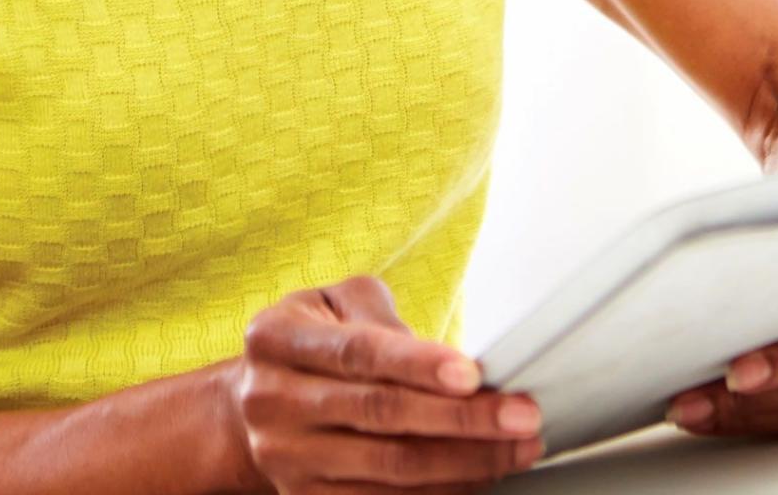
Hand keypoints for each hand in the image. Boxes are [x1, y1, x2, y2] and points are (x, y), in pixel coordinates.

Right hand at [229, 277, 541, 491]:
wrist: (255, 402)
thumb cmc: (315, 339)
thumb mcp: (337, 301)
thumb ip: (384, 320)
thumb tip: (449, 362)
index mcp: (278, 340)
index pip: (359, 353)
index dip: (418, 365)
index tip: (473, 375)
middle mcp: (273, 401)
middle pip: (381, 415)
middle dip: (462, 418)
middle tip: (522, 416)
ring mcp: (286, 457)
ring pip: (388, 468)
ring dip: (463, 461)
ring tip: (516, 449)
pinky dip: (438, 492)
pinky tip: (478, 476)